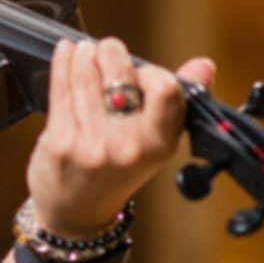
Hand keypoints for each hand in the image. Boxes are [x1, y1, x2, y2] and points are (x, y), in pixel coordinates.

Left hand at [26, 37, 216, 237]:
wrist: (77, 212)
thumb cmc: (117, 171)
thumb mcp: (154, 143)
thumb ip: (175, 102)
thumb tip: (204, 65)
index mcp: (159, 145)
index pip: (167, 89)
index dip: (152, 71)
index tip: (141, 70)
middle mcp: (128, 146)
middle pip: (121, 74)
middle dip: (112, 52)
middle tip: (106, 50)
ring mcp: (91, 144)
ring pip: (86, 76)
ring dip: (84, 54)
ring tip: (85, 50)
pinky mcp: (59, 142)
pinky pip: (61, 88)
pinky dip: (62, 62)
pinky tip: (66, 53)